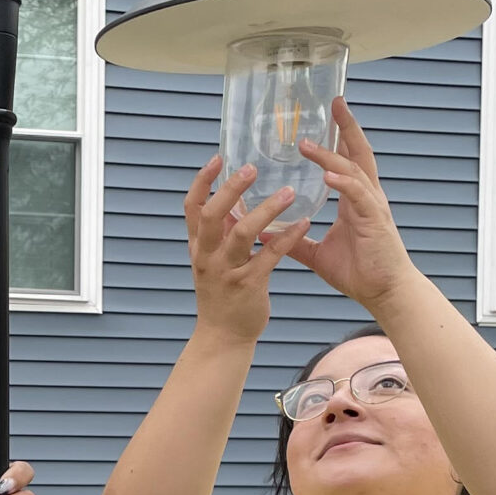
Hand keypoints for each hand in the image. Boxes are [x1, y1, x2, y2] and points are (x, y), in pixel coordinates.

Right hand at [184, 157, 305, 346]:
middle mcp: (207, 257)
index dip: (202, 182)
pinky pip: (269, 256)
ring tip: (289, 192)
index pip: (191, 208)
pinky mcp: (248, 285)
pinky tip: (304, 222)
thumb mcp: (212, 261)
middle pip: (211, 215)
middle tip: (251, 167)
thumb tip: (232, 202)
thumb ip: (219, 234)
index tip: (217, 157)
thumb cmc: (221, 296)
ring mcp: (226, 271)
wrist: (223, 337)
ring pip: (242, 234)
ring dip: (266, 210)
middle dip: (229, 189)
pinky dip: (287, 237)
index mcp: (197, 247)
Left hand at [265, 98, 426, 315]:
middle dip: (346, 127)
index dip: (338, 138)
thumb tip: (266, 234)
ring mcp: (372, 207)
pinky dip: (343, 183)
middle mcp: (366, 197)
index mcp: (355, 200)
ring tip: (307, 143)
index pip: (346, 160)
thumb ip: (294, 241)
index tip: (327, 116)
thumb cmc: (359, 273)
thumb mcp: (318, 254)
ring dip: (331, 155)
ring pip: (354, 170)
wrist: (385, 294)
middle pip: (358, 153)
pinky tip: (328, 175)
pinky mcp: (375, 222)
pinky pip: (359, 196)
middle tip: (335, 101)